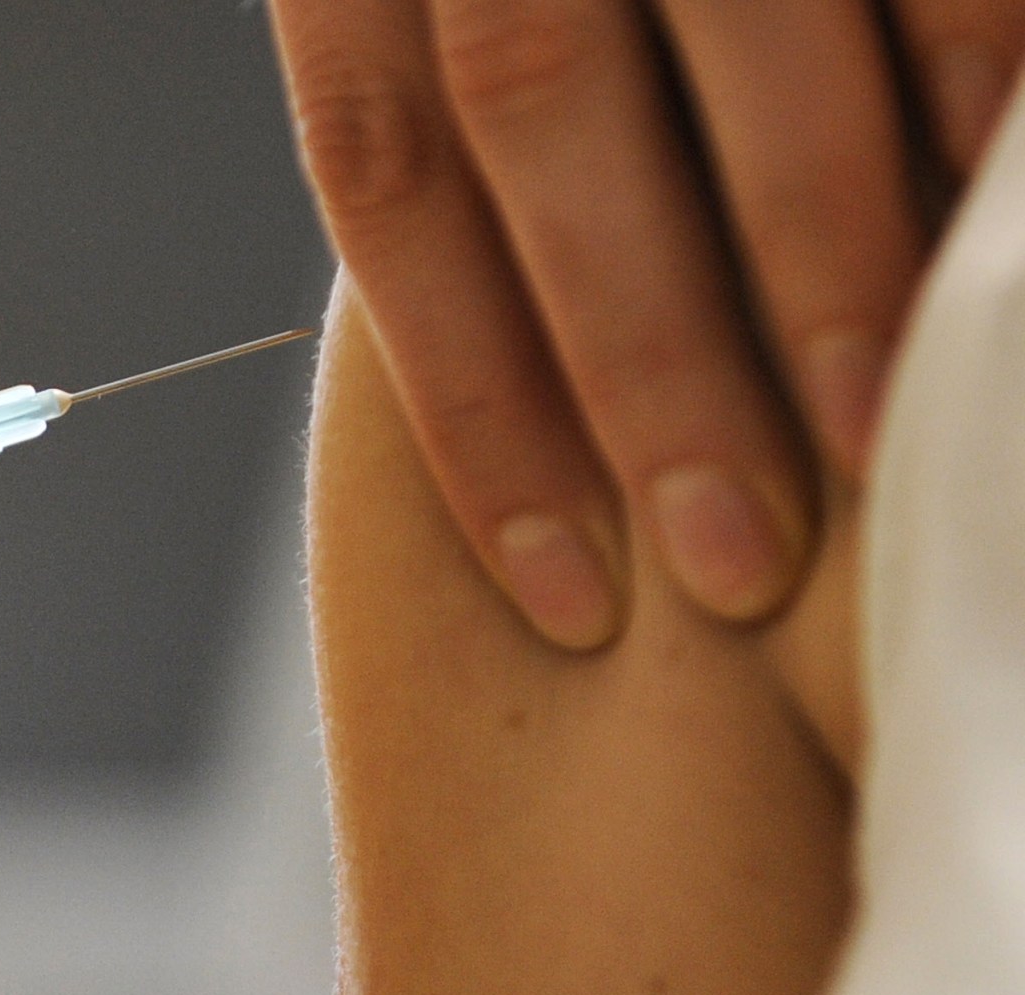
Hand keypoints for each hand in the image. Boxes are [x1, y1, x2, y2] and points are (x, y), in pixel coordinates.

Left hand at [269, 0, 1018, 648]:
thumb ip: (454, 88)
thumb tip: (510, 345)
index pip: (387, 165)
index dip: (470, 395)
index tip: (555, 582)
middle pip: (546, 119)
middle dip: (644, 361)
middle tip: (731, 560)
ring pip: (748, 39)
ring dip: (822, 253)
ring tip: (872, 441)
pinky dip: (959, 84)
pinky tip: (983, 226)